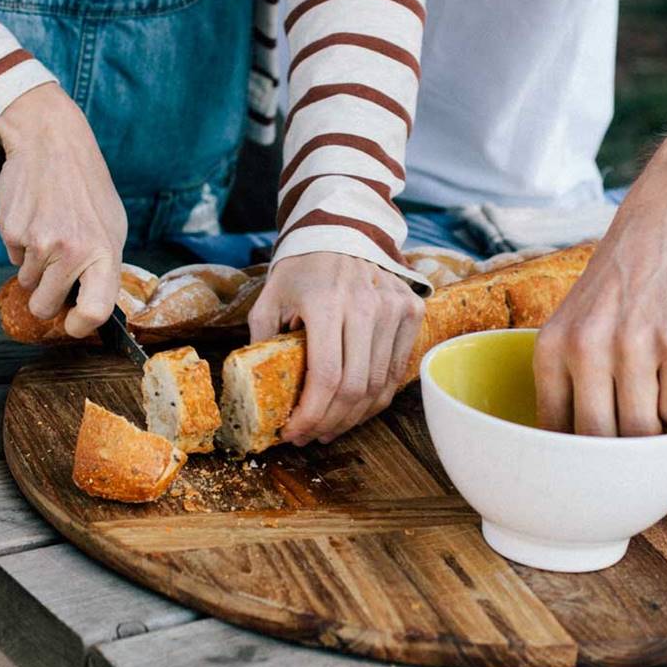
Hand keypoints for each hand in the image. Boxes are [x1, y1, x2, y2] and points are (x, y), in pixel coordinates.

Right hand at [0, 83, 126, 337]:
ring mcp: (40, 243)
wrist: (53, 143)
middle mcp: (73, 252)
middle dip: (47, 299)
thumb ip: (104, 267)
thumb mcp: (112, 227)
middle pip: (46, 307)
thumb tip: (93, 307)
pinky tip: (35, 219)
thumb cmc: (88, 189)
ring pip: (27, 284)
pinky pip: (13, 259)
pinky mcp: (12, 232)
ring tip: (52, 231)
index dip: (80, 326)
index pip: (95, 311)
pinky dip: (21, 247)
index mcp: (105, 252)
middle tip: (57, 273)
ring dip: (36, 267)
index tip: (73, 323)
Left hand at [248, 252, 424, 444]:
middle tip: (309, 436)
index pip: (326, 376)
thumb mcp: (271, 298)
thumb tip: (255, 389)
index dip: (310, 414)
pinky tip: (355, 408)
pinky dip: (377, 397)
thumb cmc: (303, 268)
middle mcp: (366, 306)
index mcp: (326, 302)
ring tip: (330, 428)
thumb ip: (262, 341)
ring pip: (379, 385)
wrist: (343, 230)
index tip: (292, 432)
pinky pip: (396, 370)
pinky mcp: (411, 311)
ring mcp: (394, 308)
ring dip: (354, 417)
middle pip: (355, 388)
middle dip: (329, 423)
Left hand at [533, 206, 666, 436]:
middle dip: (616, 455)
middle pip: (599, 439)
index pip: (554, 430)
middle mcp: (585, 348)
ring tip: (652, 407)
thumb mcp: (572, 325)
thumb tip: (573, 452)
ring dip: (652, 432)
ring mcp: (633, 347)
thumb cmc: (616, 286)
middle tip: (627, 454)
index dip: (573, 458)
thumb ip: (567, 380)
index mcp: (550, 348)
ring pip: (642, 430)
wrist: (661, 227)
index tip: (587, 468)